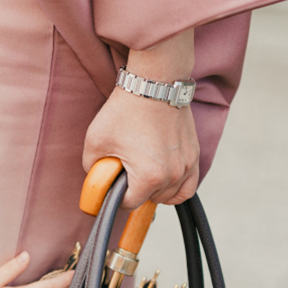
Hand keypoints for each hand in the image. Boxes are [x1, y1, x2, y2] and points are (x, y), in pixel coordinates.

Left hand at [84, 27, 198, 209]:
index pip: (129, 204)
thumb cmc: (124, 111)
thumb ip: (92, 169)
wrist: (154, 84)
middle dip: (134, 191)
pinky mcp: (194, 155)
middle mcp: (173, 176)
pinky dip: (176, 188)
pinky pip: (189, 185)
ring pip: (171, 196)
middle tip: (123, 172)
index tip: (109, 184)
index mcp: (149, 178)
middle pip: (150, 200)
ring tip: (140, 175)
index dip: (114, 196)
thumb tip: (98, 182)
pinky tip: (162, 180)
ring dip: (155, 192)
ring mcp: (187, 165)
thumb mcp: (94, 142)